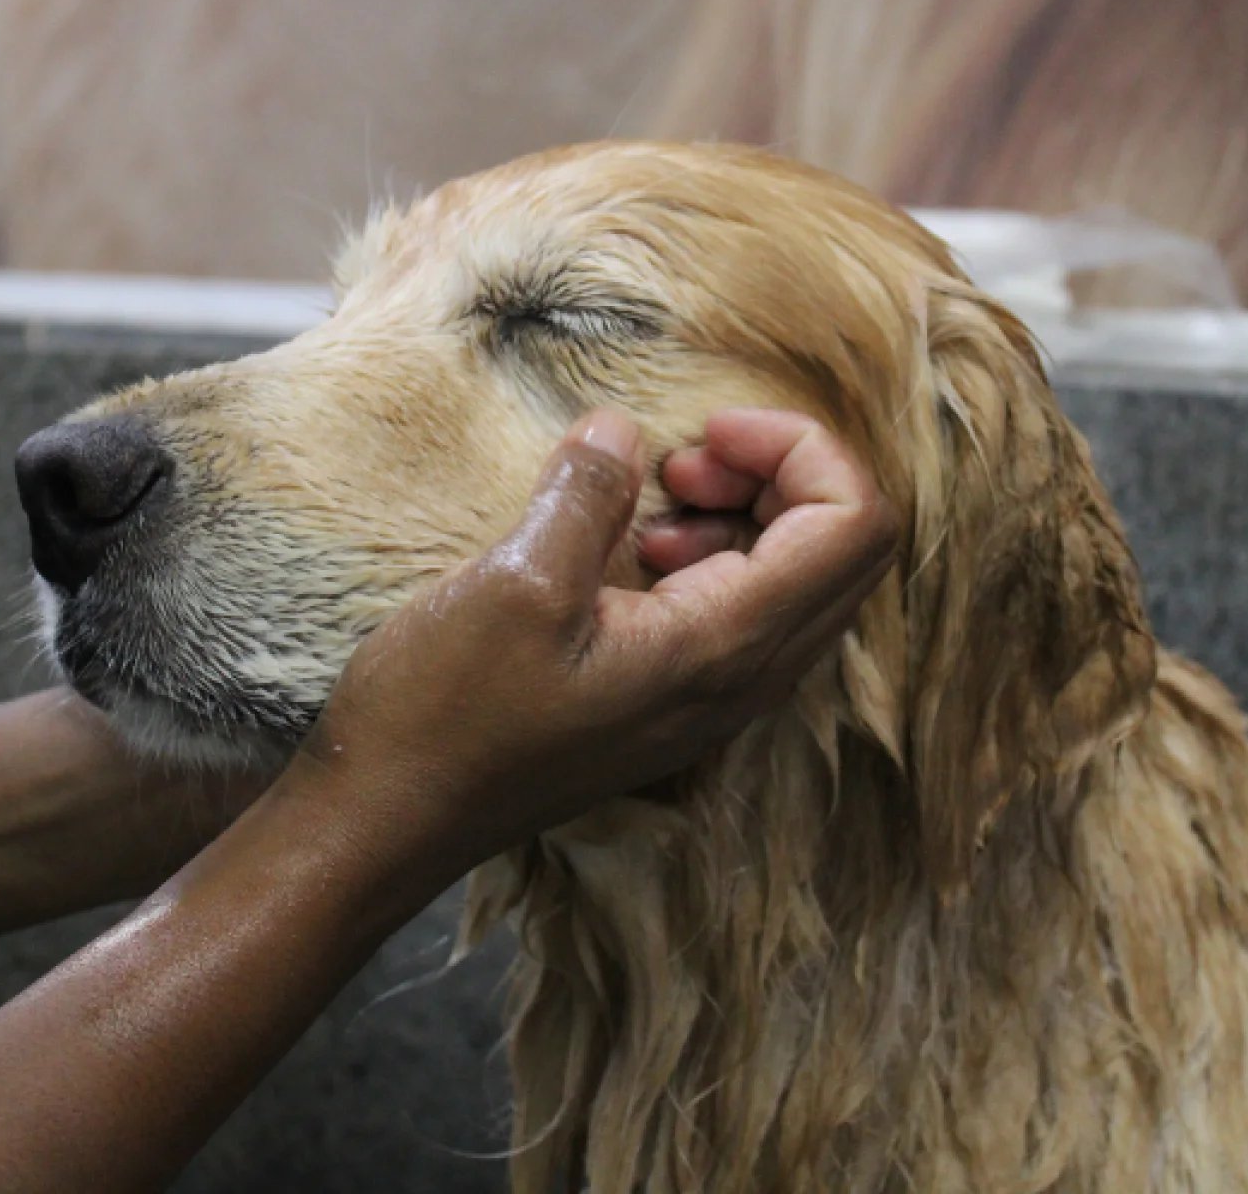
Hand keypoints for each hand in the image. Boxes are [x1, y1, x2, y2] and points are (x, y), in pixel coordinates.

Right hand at [302, 406, 898, 879]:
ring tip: (657, 499)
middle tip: (684, 459)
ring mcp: (715, 699)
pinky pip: (746, 612)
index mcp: (726, 648)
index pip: (858, 525)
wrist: (389, 818)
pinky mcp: (676, 703)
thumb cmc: (445, 713)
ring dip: (749, 514)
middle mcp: (744, 682)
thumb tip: (625, 431)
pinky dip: (716, 556)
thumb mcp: (516, 582)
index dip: (803, 449)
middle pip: (846, 550)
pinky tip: (633, 549)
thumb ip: (589, 494)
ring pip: (799, 581)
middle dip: (782, 475)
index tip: (705, 432)